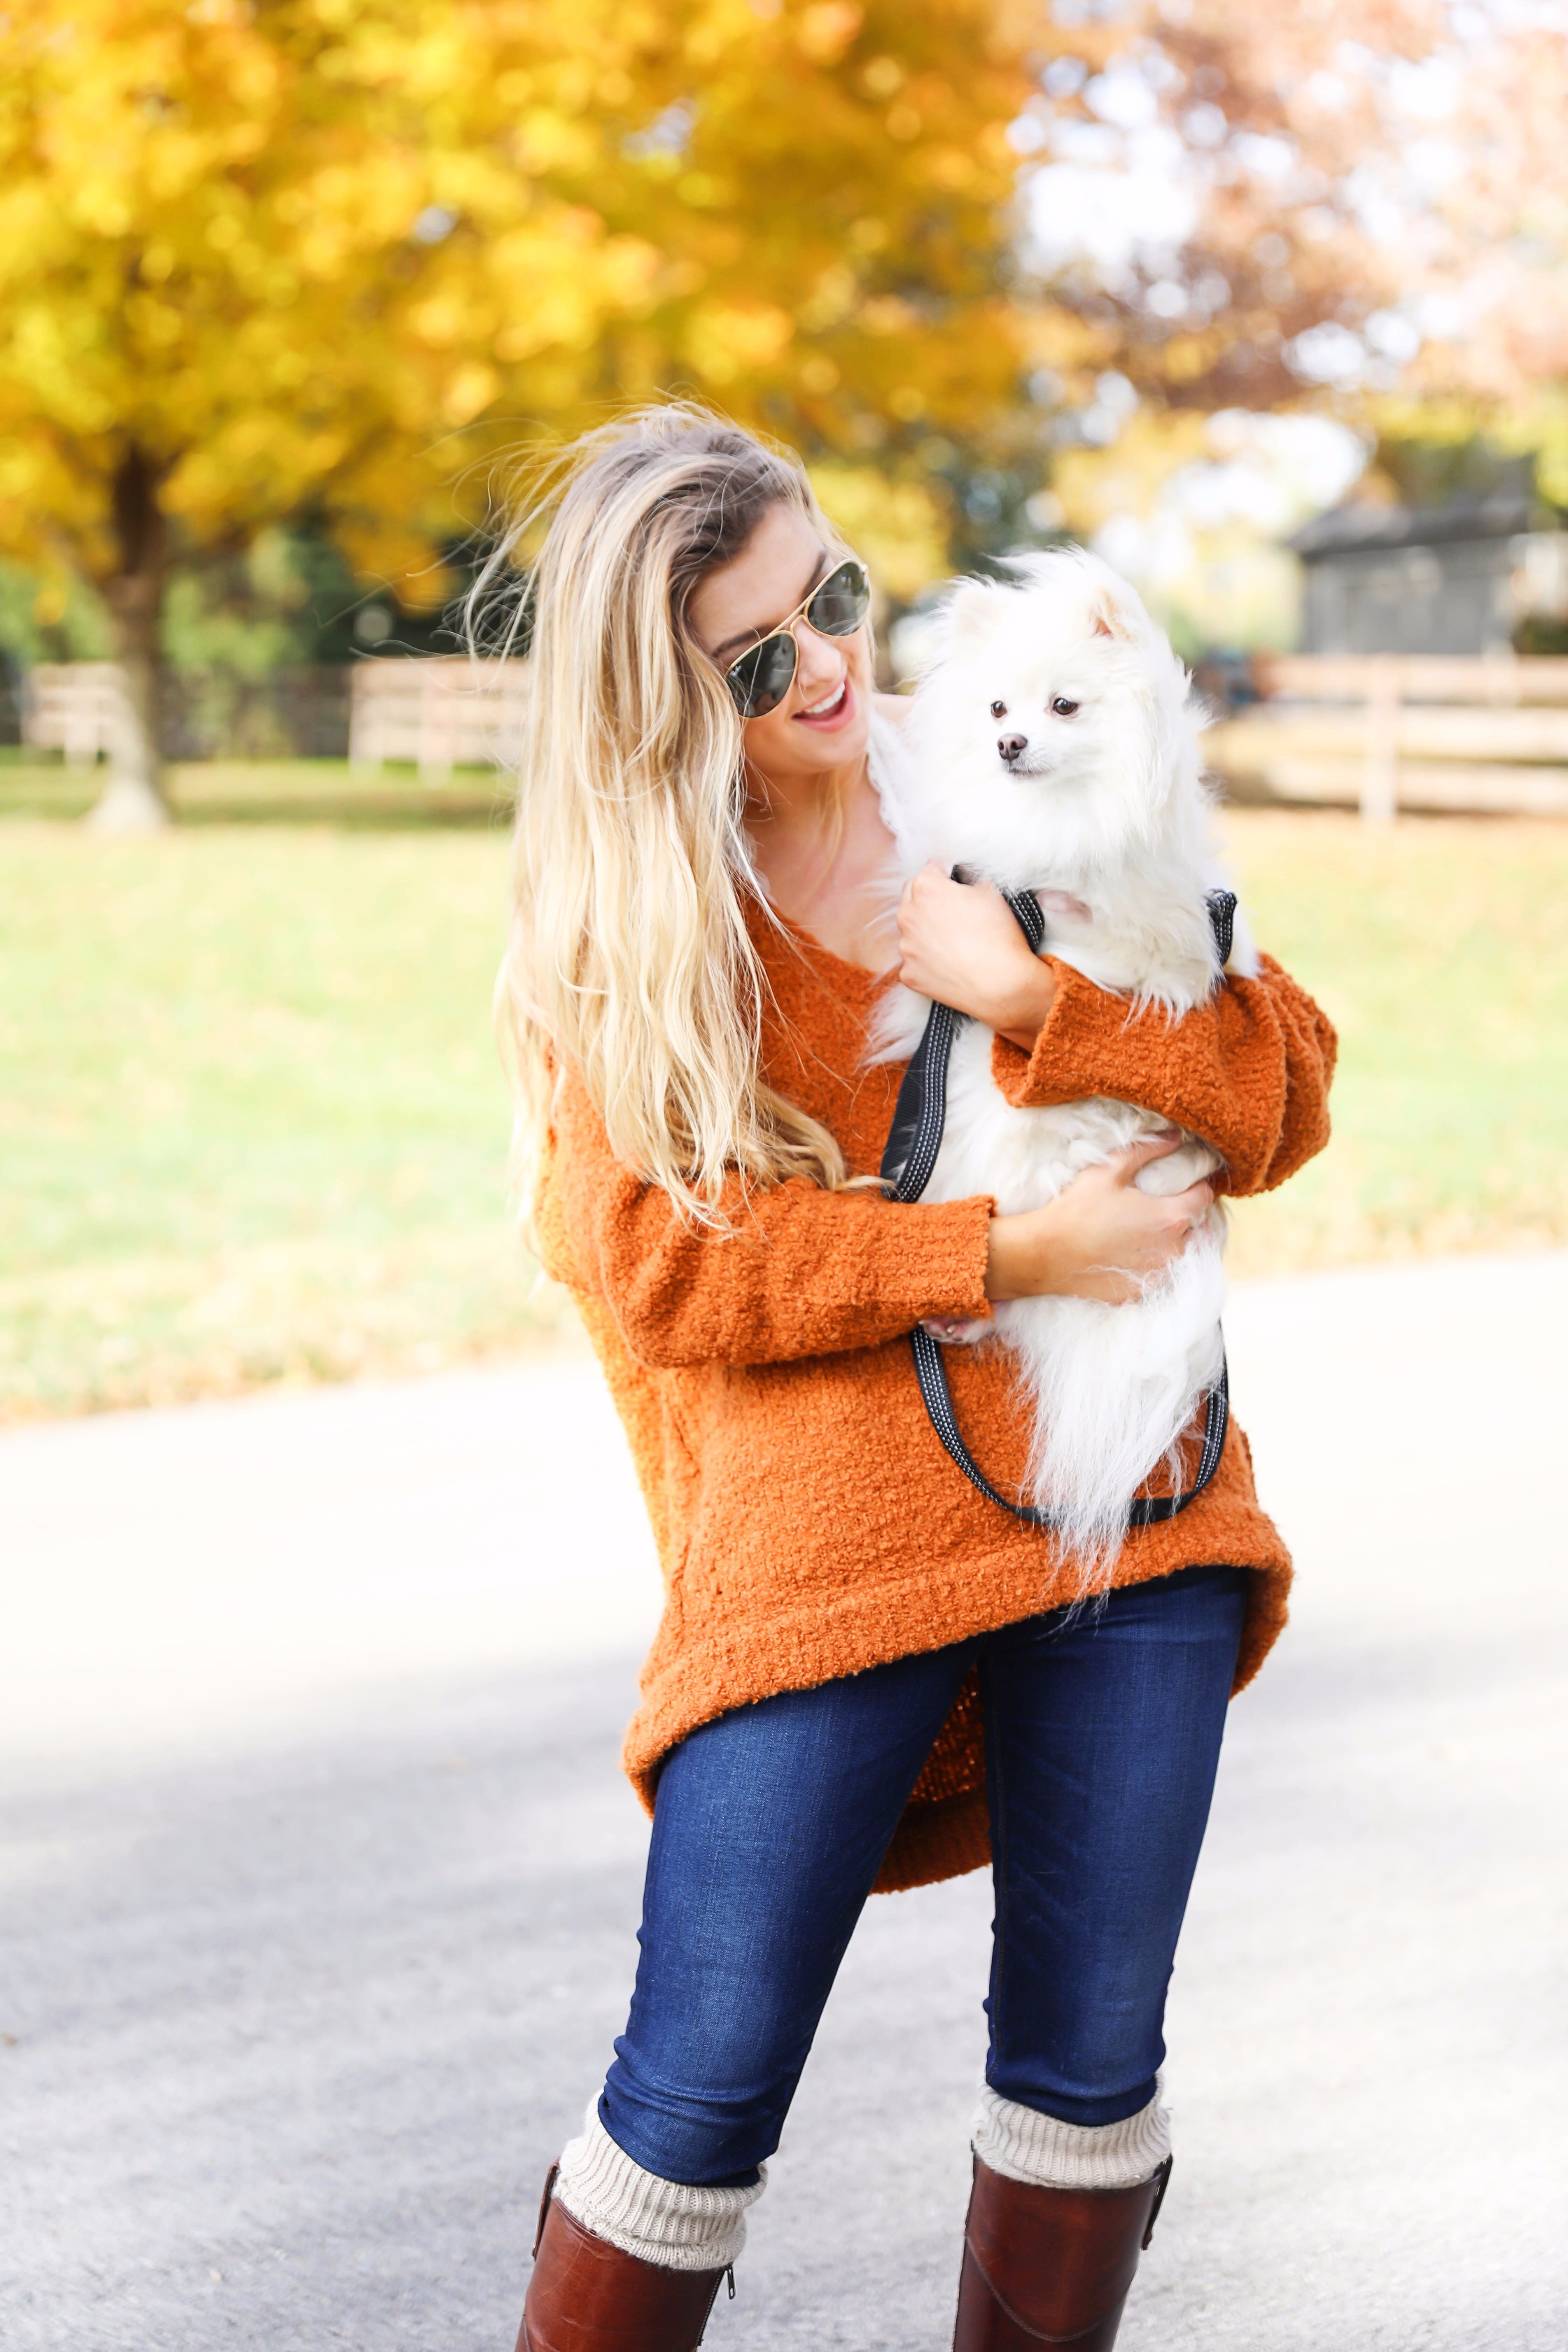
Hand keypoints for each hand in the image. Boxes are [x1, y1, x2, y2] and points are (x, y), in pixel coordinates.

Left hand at [896, 863, 1055, 1051]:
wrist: (1001, 985)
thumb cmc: (999, 937)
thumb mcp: (991, 892)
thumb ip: (969, 879)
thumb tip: (963, 879)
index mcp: (926, 888)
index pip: (930, 870)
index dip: (946, 875)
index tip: (955, 883)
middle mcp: (907, 915)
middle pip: (912, 897)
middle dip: (929, 899)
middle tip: (953, 911)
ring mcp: (905, 947)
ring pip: (911, 931)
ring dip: (925, 931)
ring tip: (953, 942)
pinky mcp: (908, 974)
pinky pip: (914, 961)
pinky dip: (927, 961)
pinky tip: (948, 964)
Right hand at [985, 1134, 1215, 1306]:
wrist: (1046, 1254)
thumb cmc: (1077, 1209)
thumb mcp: (1110, 1170)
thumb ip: (1147, 1150)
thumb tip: (1176, 1136)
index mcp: (1170, 1217)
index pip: (1204, 1198)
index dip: (1198, 1186)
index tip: (1188, 1182)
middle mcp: (1172, 1251)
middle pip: (1198, 1230)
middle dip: (1187, 1216)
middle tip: (1162, 1206)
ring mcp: (1156, 1275)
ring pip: (1179, 1256)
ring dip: (1172, 1243)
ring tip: (1147, 1231)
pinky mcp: (1138, 1292)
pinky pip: (1155, 1276)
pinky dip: (1149, 1265)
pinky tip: (1129, 1254)